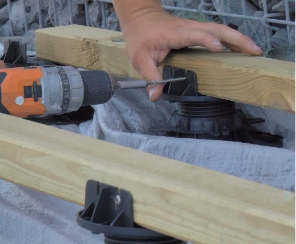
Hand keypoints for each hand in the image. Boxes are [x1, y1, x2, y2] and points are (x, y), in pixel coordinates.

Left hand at [120, 11, 262, 101]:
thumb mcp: (139, 59)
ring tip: (254, 52)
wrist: (140, 17)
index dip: (206, 41)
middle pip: (217, 29)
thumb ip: (150, 77)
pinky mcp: (197, 29)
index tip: (218, 48)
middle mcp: (188, 28)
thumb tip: (155, 97)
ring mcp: (194, 27)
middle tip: (253, 52)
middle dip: (236, 39)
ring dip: (238, 39)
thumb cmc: (140, 37)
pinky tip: (241, 49)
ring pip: (220, 29)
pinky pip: (217, 32)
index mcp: (175, 34)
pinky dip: (231, 39)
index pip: (195, 35)